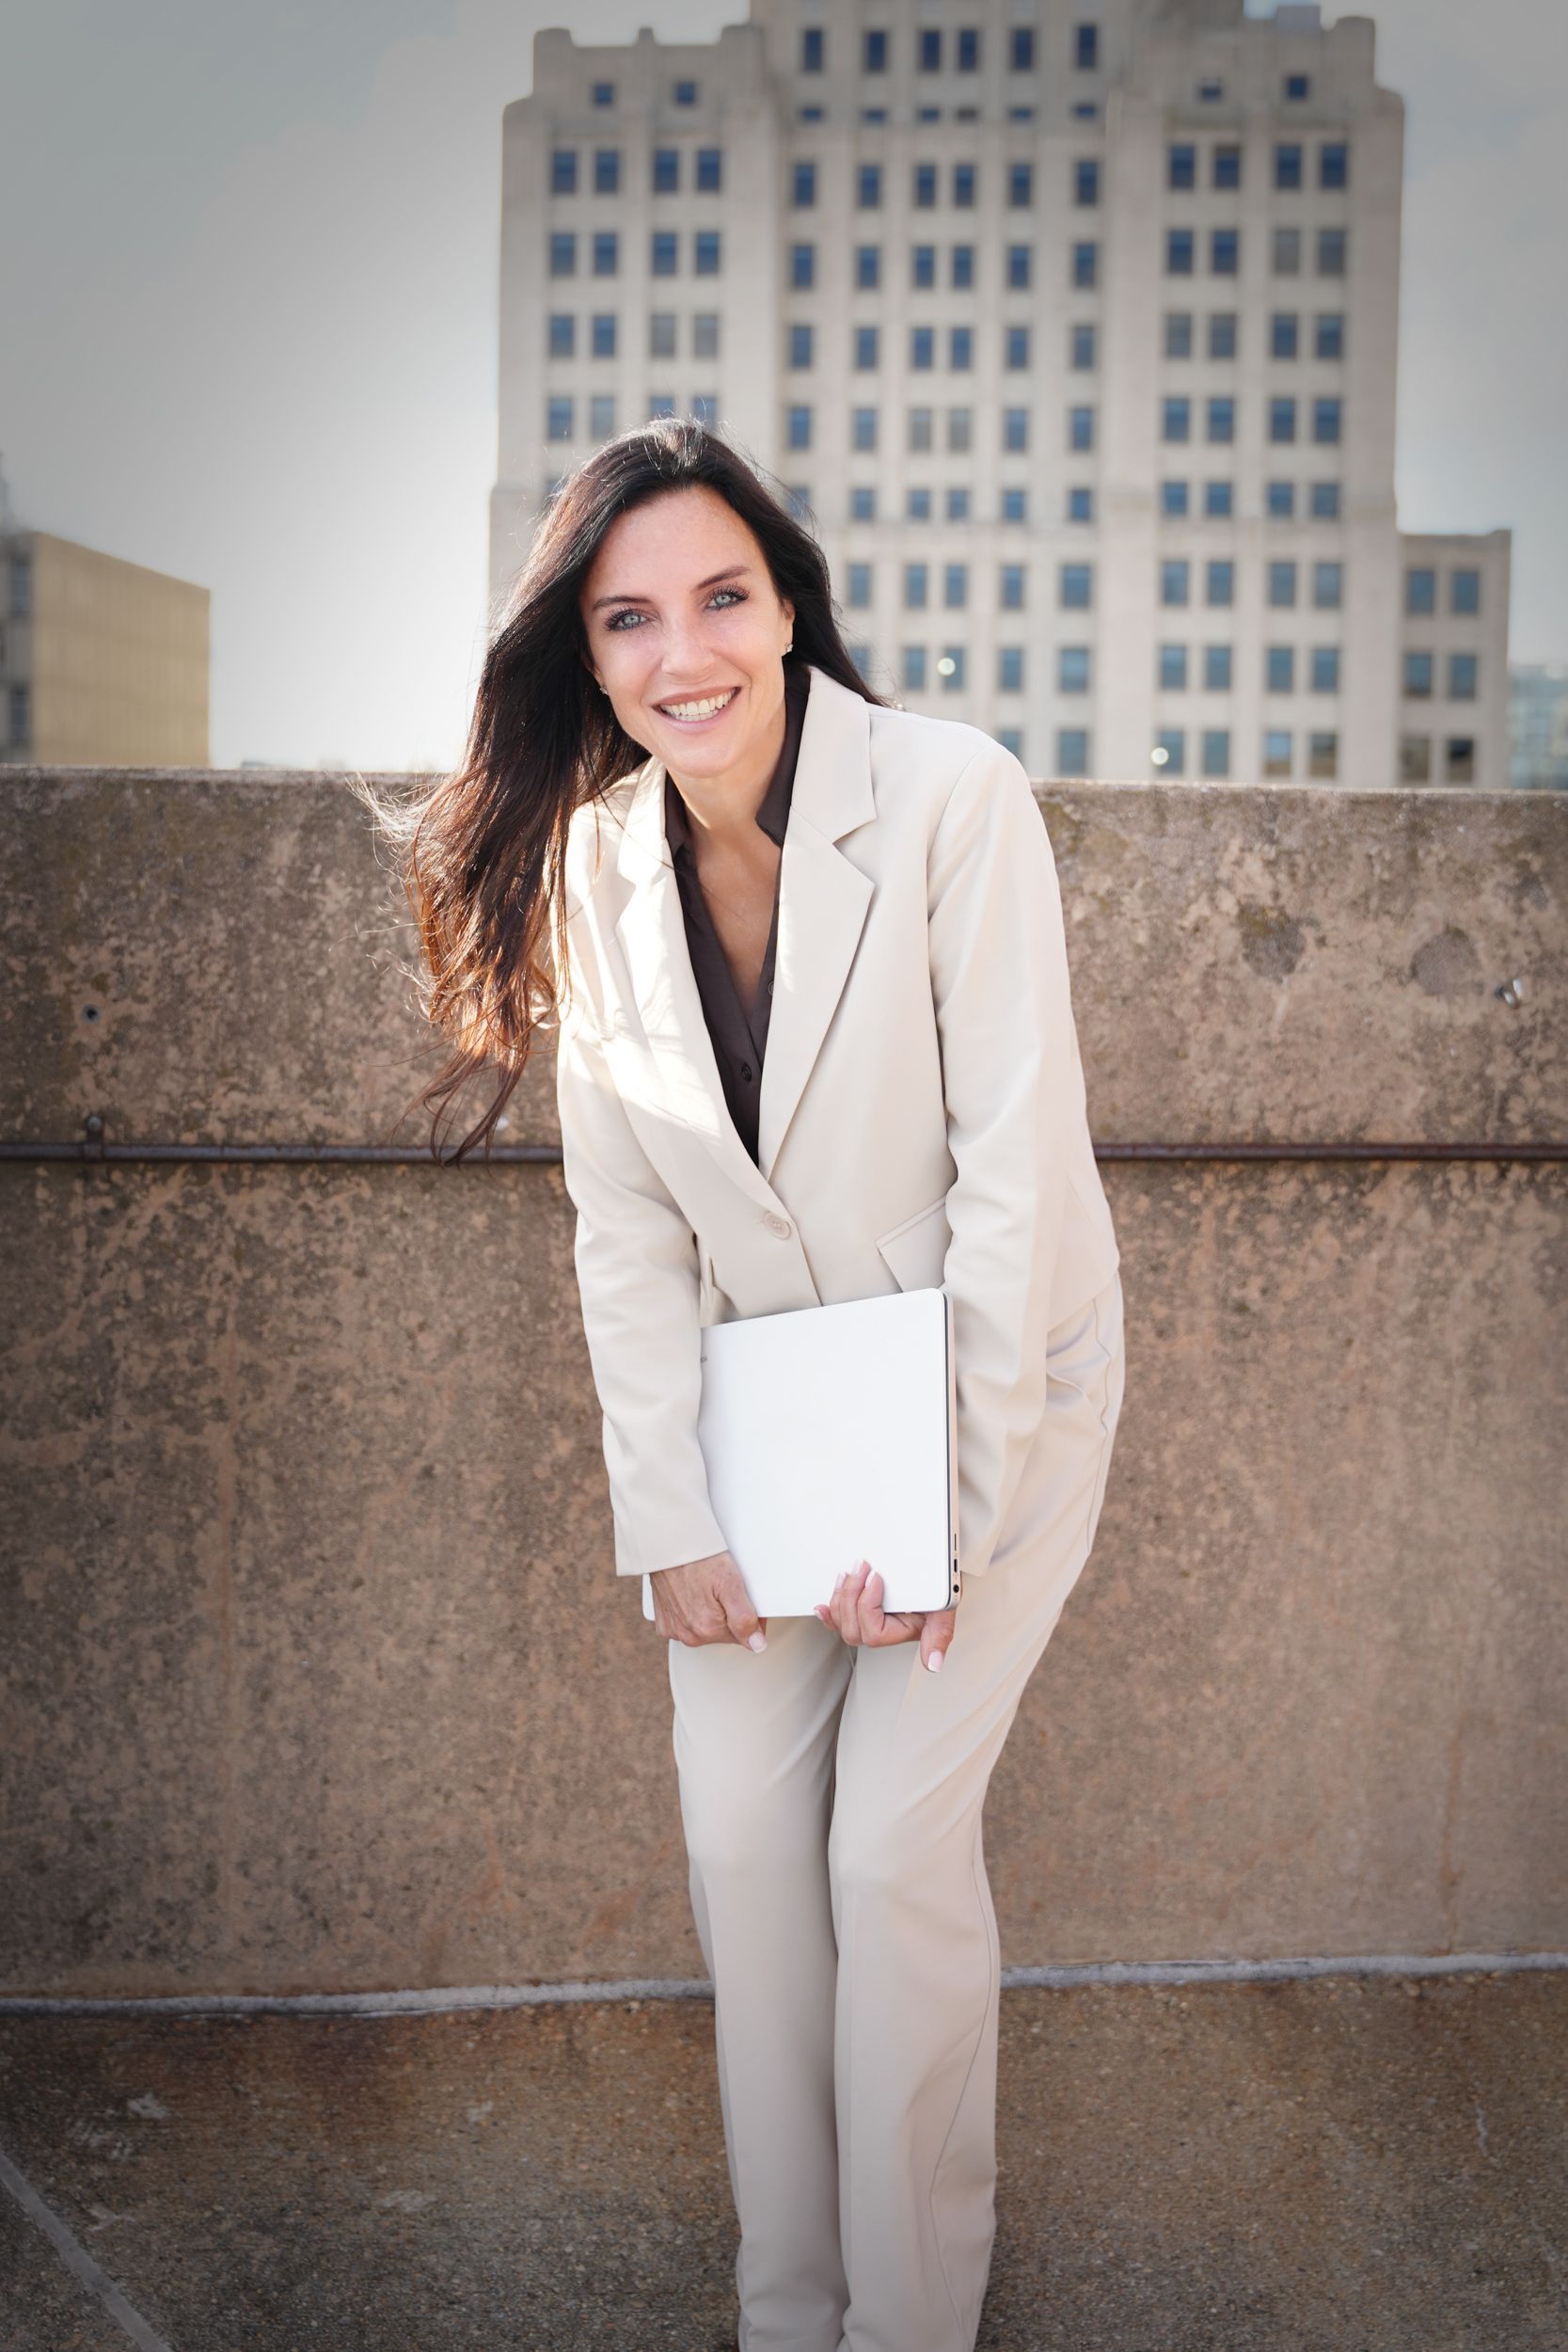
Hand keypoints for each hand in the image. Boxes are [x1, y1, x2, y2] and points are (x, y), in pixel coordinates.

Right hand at [648, 1550, 767, 1651]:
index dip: (746, 1615)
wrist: (669, 1545)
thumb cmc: (697, 1558)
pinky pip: (685, 1625)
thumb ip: (744, 1618)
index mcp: (708, 1629)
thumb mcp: (730, 1583)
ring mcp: (674, 1630)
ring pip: (704, 1628)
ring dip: (708, 1612)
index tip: (739, 1596)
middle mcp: (689, 1635)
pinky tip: (691, 1594)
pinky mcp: (664, 1623)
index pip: (742, 1635)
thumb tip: (757, 1644)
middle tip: (720, 1588)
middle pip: (723, 1633)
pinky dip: (690, 1612)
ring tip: (705, 1588)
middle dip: (726, 1614)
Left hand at [814, 1559, 955, 1672]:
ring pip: (843, 1625)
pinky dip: (829, 1614)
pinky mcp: (862, 1611)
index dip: (868, 1605)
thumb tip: (934, 1665)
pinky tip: (823, 1606)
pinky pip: (839, 1622)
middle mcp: (886, 1630)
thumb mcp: (945, 1607)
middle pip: (853, 1631)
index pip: (874, 1633)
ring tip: (849, 1574)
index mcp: (902, 1631)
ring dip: (840, 1598)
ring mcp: (872, 1621)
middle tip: (861, 1569)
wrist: (935, 1571)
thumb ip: (941, 1634)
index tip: (877, 1579)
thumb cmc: (940, 1587)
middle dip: (851, 1597)